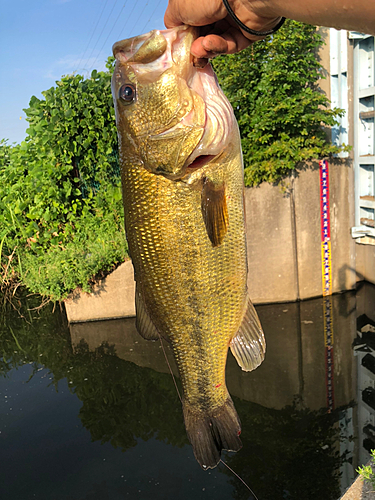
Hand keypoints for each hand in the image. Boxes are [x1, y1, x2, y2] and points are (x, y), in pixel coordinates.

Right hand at [164, 0, 281, 59]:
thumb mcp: (178, 6)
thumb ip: (173, 21)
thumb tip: (173, 32)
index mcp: (201, 2)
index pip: (190, 22)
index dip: (185, 36)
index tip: (180, 47)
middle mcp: (217, 9)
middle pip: (202, 35)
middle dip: (194, 46)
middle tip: (190, 52)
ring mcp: (232, 21)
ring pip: (215, 43)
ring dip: (205, 48)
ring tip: (199, 49)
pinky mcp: (245, 33)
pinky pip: (229, 45)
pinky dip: (218, 47)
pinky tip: (210, 45)